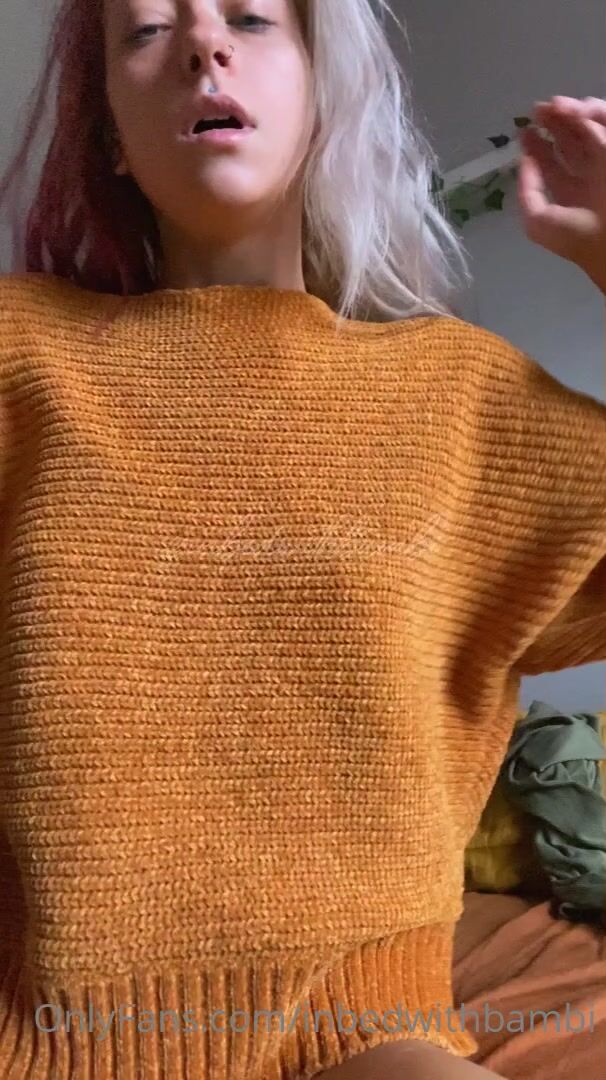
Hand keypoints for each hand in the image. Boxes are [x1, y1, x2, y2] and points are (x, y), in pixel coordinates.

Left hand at [517, 96, 605, 291]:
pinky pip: (605, 123)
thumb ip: (527, 192)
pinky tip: (575, 110)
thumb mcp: (538, 222)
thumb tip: (525, 161)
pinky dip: (593, 114)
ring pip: (587, 129)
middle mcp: (588, 177)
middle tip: (537, 109)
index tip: (523, 131)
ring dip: (570, 114)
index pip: (551, 166)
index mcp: (570, 196)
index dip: (536, 148)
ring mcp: (605, 163)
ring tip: (554, 105)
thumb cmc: (576, 235)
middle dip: (553, 124)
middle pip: (569, 143)